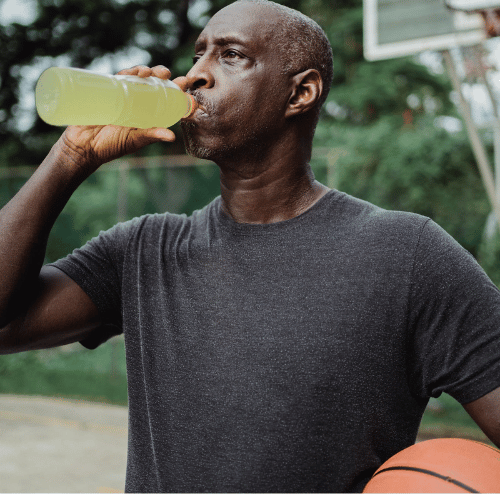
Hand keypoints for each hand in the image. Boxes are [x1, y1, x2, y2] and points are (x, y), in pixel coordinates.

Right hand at [59, 65, 176, 172]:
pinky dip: (127, 72)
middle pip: (153, 83)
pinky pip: (119, 78)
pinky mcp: (108, 91)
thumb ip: (151, 135)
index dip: (174, 89)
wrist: (83, 145)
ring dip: (145, 71)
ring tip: (148, 72)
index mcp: (147, 115)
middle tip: (165, 74)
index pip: (165, 99)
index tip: (183, 82)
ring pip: (137, 77)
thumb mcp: (134, 140)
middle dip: (161, 75)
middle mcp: (137, 104)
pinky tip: (134, 72)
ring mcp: (123, 96)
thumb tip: (172, 136)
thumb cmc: (111, 146)